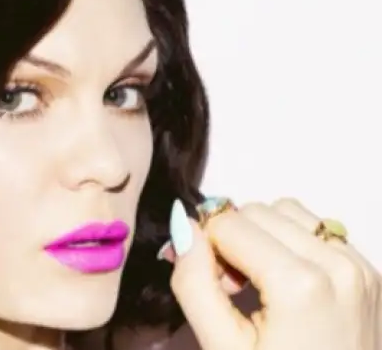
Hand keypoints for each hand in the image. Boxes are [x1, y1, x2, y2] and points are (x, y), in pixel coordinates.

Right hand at [166, 198, 380, 349]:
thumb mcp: (222, 346)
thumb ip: (193, 283)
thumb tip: (183, 225)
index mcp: (301, 283)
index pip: (228, 223)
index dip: (206, 250)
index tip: (214, 289)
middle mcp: (338, 263)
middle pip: (257, 210)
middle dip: (233, 240)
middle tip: (232, 289)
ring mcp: (360, 265)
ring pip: (287, 210)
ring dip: (262, 235)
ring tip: (259, 282)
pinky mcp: (369, 270)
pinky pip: (316, 227)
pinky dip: (291, 243)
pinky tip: (286, 283)